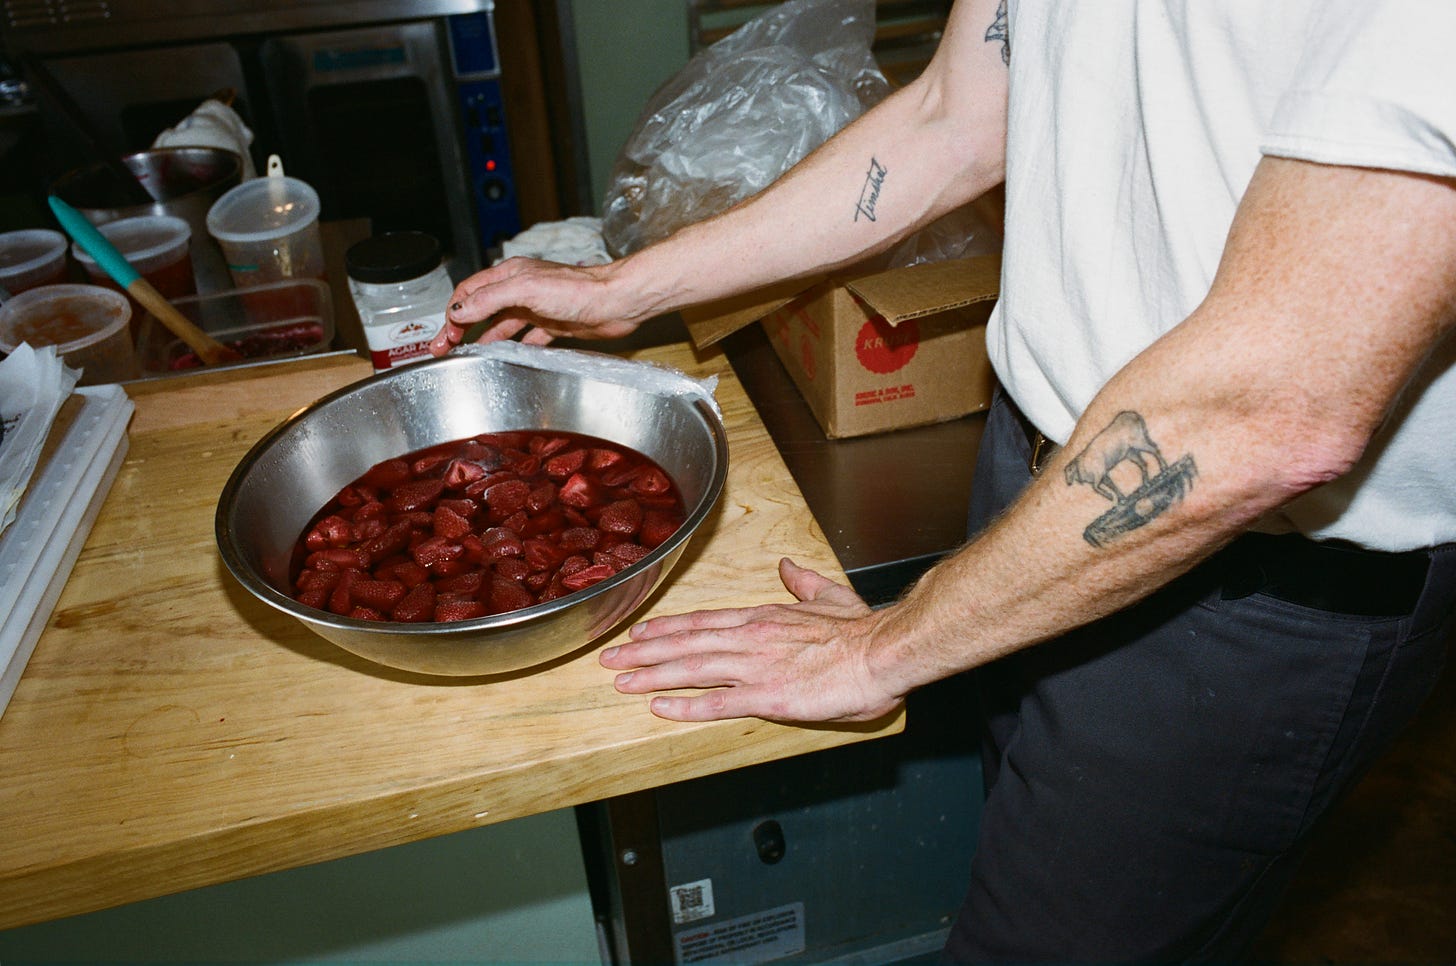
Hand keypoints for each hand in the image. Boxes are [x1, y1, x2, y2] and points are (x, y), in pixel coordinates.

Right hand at [427, 257, 643, 354]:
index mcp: (511, 275)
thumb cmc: (578, 289)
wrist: (617, 302)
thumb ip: (490, 299)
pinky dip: (514, 347)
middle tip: (444, 347)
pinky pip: (527, 338)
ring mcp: (537, 308)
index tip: (444, 334)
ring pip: (502, 324)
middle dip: (460, 327)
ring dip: (483, 339)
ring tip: (468, 355)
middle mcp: (522, 289)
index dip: (453, 311)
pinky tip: (507, 358)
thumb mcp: (525, 290)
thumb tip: (458, 309)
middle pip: (482, 309)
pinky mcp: (554, 325)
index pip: (470, 291)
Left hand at [599, 558, 904, 722]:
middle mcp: (751, 639)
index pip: (703, 621)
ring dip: (652, 675)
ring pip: (692, 669)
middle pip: (686, 644)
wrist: (883, 651)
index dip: (667, 628)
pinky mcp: (769, 697)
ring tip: (621, 681)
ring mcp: (757, 667)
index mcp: (764, 618)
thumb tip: (787, 566)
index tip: (639, 632)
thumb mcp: (829, 596)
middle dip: (644, 652)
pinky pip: (717, 702)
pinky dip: (684, 704)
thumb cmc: (862, 630)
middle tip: (609, 659)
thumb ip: (802, 582)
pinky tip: (659, 707)